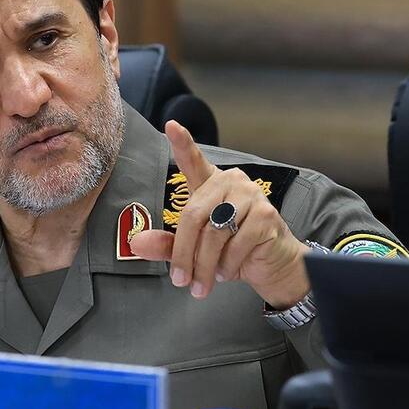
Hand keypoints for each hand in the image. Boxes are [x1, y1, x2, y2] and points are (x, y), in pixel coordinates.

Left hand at [129, 121, 309, 308]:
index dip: (182, 143)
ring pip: (213, 234)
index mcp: (210, 185)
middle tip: (180, 281)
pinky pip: (235, 244)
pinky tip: (228, 272)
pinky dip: (227, 265)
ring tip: (203, 283)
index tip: (171, 125)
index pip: (193, 161)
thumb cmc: (230, 252)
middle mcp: (230, 182)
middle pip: (192, 216)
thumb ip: (166, 245)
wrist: (271, 265)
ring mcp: (250, 196)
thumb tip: (136, 241)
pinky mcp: (266, 215)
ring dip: (205, 266)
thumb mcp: (194, 250)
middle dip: (183, 254)